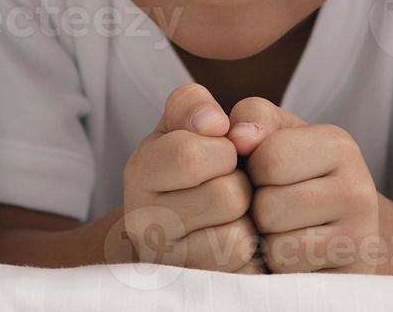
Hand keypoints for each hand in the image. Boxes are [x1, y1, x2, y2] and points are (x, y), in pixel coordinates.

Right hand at [122, 83, 261, 272]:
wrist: (185, 224)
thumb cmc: (194, 162)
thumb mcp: (184, 123)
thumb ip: (192, 105)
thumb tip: (215, 123)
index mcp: (139, 172)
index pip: (191, 153)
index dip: (223, 148)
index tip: (219, 151)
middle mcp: (143, 222)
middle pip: (226, 195)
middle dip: (240, 184)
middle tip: (228, 184)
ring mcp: (168, 262)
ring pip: (238, 236)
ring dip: (249, 221)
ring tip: (232, 216)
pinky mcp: (197, 288)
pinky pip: (245, 270)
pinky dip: (253, 255)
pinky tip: (236, 242)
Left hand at [227, 98, 379, 273]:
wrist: (330, 231)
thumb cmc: (287, 177)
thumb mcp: (272, 135)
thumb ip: (252, 118)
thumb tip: (239, 136)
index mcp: (339, 144)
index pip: (269, 158)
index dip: (253, 170)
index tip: (268, 174)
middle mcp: (360, 189)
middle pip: (270, 205)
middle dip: (259, 210)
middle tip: (277, 208)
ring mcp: (362, 238)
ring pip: (277, 244)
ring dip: (267, 241)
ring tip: (285, 231)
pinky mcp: (350, 276)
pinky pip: (288, 273)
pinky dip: (280, 267)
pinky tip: (295, 256)